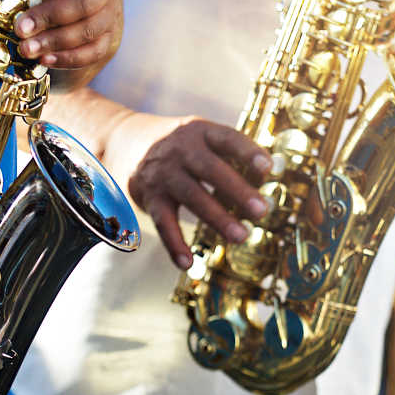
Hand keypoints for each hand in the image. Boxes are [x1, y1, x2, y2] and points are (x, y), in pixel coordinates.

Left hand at [13, 0, 122, 70]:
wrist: (96, 2)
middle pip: (83, 2)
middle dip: (49, 16)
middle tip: (19, 27)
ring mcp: (110, 14)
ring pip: (87, 30)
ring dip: (54, 41)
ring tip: (26, 48)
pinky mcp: (109, 39)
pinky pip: (92, 52)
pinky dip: (68, 58)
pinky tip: (45, 59)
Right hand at [120, 116, 272, 268]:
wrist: (125, 141)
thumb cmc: (182, 146)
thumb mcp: (203, 138)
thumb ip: (233, 155)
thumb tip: (269, 179)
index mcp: (200, 132)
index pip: (227, 138)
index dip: (247, 152)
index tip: (268, 168)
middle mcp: (180, 149)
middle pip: (211, 170)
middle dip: (237, 191)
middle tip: (262, 210)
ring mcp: (163, 173)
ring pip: (192, 196)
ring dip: (218, 218)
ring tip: (241, 236)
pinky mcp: (149, 196)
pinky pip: (163, 222)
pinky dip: (174, 244)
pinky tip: (188, 263)